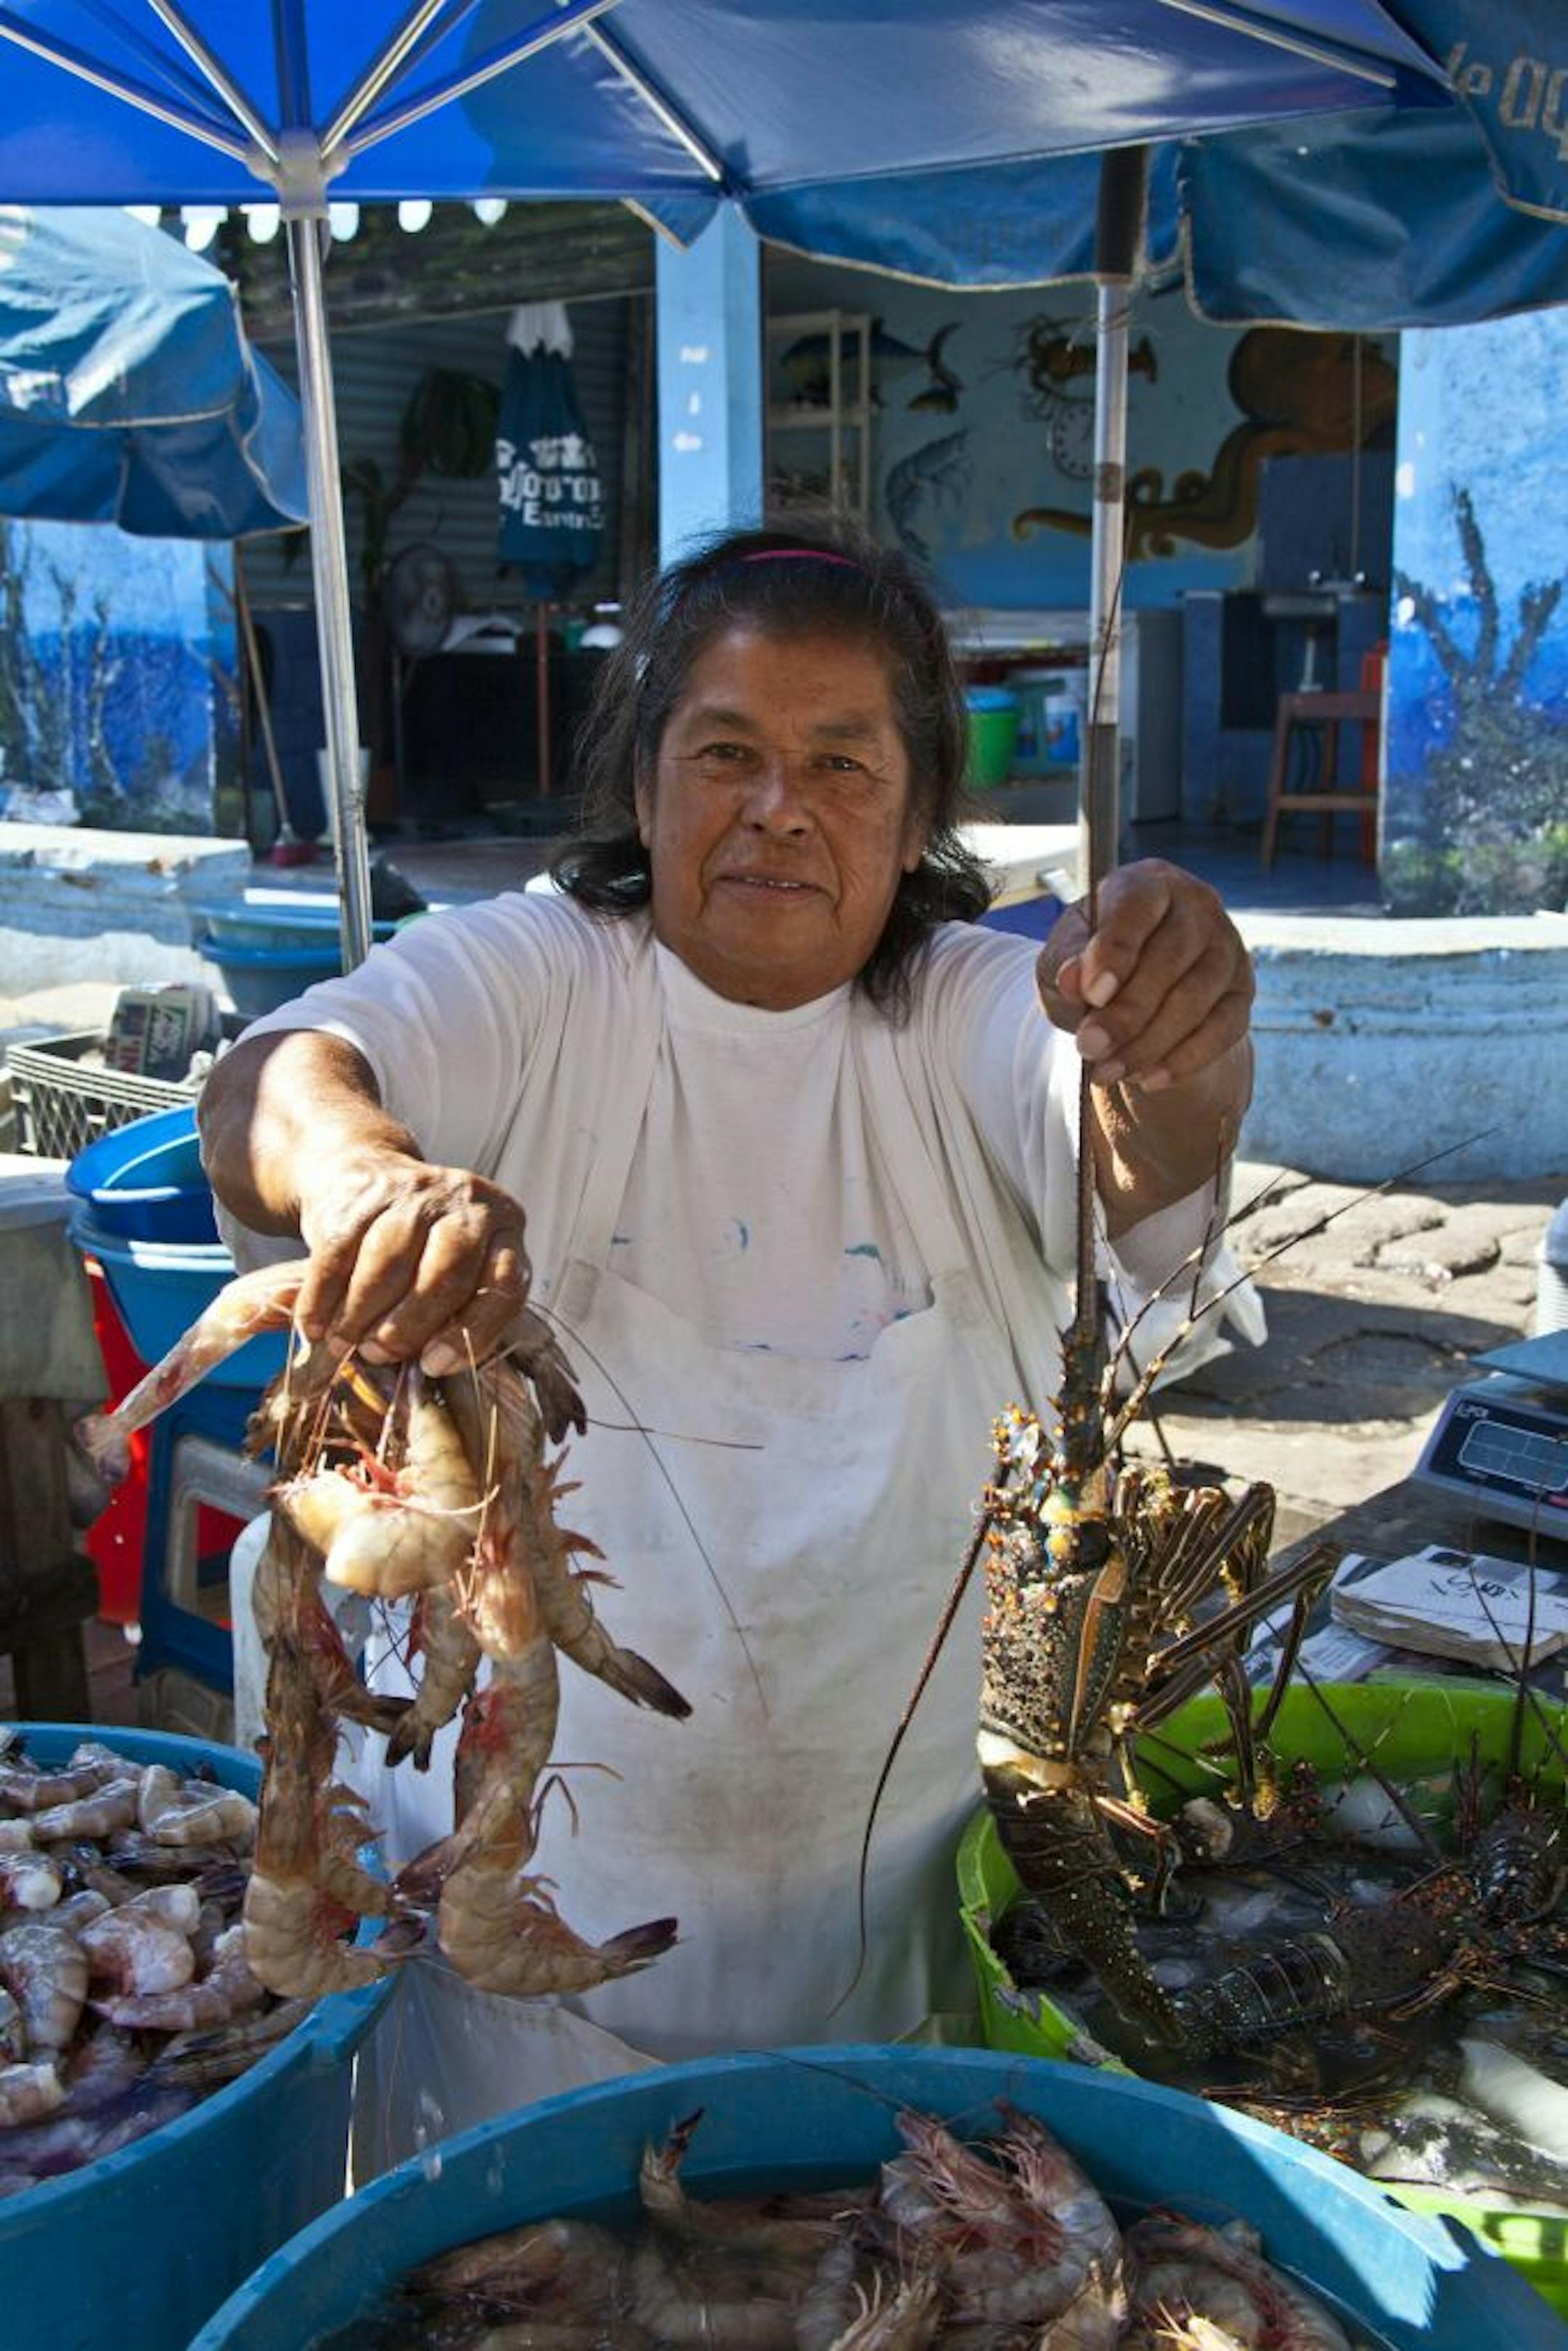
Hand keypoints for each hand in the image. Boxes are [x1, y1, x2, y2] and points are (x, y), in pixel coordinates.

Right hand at [293, 1149, 530, 1375]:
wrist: (363, 1171)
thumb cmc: (421, 1243)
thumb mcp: (458, 1269)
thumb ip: (458, 1311)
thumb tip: (430, 1367)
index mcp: (505, 1225)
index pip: (504, 1284)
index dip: (470, 1333)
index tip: (434, 1365)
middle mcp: (466, 1200)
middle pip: (445, 1274)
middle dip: (409, 1326)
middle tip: (380, 1355)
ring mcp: (413, 1191)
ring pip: (388, 1264)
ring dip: (360, 1316)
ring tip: (344, 1345)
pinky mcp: (359, 1193)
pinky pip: (338, 1255)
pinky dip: (322, 1299)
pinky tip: (315, 1326)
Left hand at [1036, 858, 1252, 1089]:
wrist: (1134, 988)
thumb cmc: (1095, 962)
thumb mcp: (1065, 957)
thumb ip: (1065, 962)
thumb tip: (1074, 981)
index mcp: (1148, 884)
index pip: (1138, 907)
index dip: (1116, 950)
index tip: (1092, 993)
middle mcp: (1197, 907)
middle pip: (1171, 957)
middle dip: (1128, 1011)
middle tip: (1090, 1046)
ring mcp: (1228, 948)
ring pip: (1196, 998)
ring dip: (1149, 1042)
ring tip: (1107, 1071)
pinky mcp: (1243, 991)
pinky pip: (1223, 1029)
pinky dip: (1184, 1059)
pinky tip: (1147, 1078)